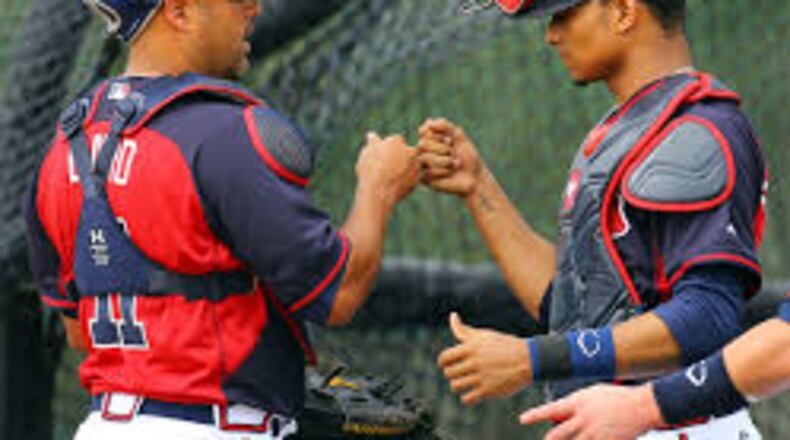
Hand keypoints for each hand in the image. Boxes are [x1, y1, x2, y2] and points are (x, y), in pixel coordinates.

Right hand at [356, 132, 420, 206]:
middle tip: (389, 168)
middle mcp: (410, 150)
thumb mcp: (367, 154)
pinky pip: (415, 176)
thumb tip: (372, 135)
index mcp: (397, 141)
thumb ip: (372, 143)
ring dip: (407, 167)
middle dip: (401, 156)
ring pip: (412, 163)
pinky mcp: (419, 178)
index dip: (390, 149)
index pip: (396, 141)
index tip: (384, 157)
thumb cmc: (370, 171)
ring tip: (393, 176)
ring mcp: (416, 164)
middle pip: (407, 151)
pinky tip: (398, 183)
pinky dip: (409, 178)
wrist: (378, 192)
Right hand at [418, 118, 484, 197]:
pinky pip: (428, 172)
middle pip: (422, 144)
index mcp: (429, 139)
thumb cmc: (467, 155)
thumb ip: (445, 126)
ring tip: (454, 164)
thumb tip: (427, 121)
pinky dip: (443, 171)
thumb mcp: (458, 136)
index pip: (424, 131)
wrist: (474, 176)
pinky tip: (449, 174)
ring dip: (444, 160)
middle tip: (453, 153)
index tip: (451, 141)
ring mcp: (422, 165)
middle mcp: (423, 151)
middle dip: (442, 148)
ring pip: (425, 158)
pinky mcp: (424, 179)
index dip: (440, 136)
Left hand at [437, 312, 532, 405]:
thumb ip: (463, 329)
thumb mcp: (483, 335)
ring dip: (458, 385)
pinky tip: (473, 392)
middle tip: (460, 373)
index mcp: (470, 347)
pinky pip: (466, 399)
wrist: (528, 359)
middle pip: (448, 373)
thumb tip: (452, 316)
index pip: (444, 358)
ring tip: (465, 383)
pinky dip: (467, 398)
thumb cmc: (503, 345)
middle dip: (452, 373)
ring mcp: (481, 377)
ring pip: (455, 386)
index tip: (449, 364)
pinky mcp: (488, 391)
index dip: (443, 362)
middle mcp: (474, 362)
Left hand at [519, 384, 662, 439]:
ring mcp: (594, 433)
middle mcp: (583, 419)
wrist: (642, 406)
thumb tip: (558, 414)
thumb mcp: (591, 394)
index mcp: (578, 403)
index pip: (550, 409)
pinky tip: (591, 439)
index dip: (534, 415)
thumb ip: (574, 405)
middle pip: (557, 435)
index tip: (522, 419)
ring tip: (566, 439)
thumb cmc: (616, 397)